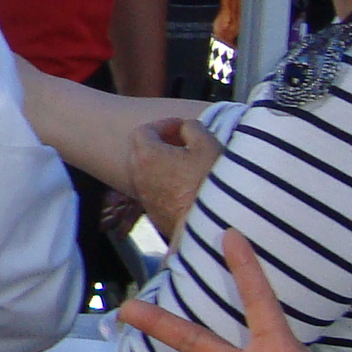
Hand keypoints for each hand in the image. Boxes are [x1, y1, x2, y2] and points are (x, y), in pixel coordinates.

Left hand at [129, 114, 220, 243]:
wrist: (213, 226)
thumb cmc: (210, 183)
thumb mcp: (208, 145)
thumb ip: (192, 128)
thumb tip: (186, 128)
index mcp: (147, 156)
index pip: (142, 131)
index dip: (162, 125)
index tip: (181, 126)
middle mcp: (139, 176)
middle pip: (140, 151)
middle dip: (159, 142)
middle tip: (182, 142)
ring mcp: (145, 197)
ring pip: (145, 173)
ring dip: (161, 164)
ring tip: (186, 163)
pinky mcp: (154, 214)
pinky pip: (154, 191)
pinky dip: (164, 183)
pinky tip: (186, 185)